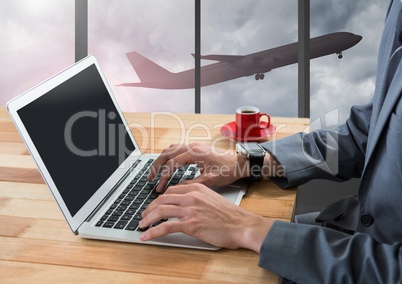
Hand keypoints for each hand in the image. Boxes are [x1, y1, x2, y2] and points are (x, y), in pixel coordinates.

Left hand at [139, 183, 273, 251]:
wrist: (241, 224)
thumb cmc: (230, 215)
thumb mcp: (212, 198)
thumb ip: (197, 198)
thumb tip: (184, 204)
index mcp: (196, 188)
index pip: (171, 190)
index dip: (159, 198)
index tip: (154, 205)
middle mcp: (191, 196)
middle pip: (162, 199)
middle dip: (149, 208)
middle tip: (144, 215)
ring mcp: (190, 210)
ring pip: (160, 211)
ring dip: (147, 219)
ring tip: (141, 225)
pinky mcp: (190, 224)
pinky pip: (165, 226)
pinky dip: (152, 231)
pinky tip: (146, 236)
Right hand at [148, 142, 248, 191]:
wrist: (239, 163)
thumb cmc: (228, 171)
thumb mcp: (210, 180)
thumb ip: (192, 184)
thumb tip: (176, 189)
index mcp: (195, 153)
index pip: (172, 164)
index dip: (164, 177)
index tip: (160, 188)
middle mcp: (192, 147)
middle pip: (167, 153)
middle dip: (156, 167)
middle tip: (150, 179)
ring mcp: (193, 146)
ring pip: (170, 150)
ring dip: (161, 160)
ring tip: (155, 173)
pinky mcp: (195, 149)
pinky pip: (176, 149)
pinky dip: (168, 156)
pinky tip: (166, 164)